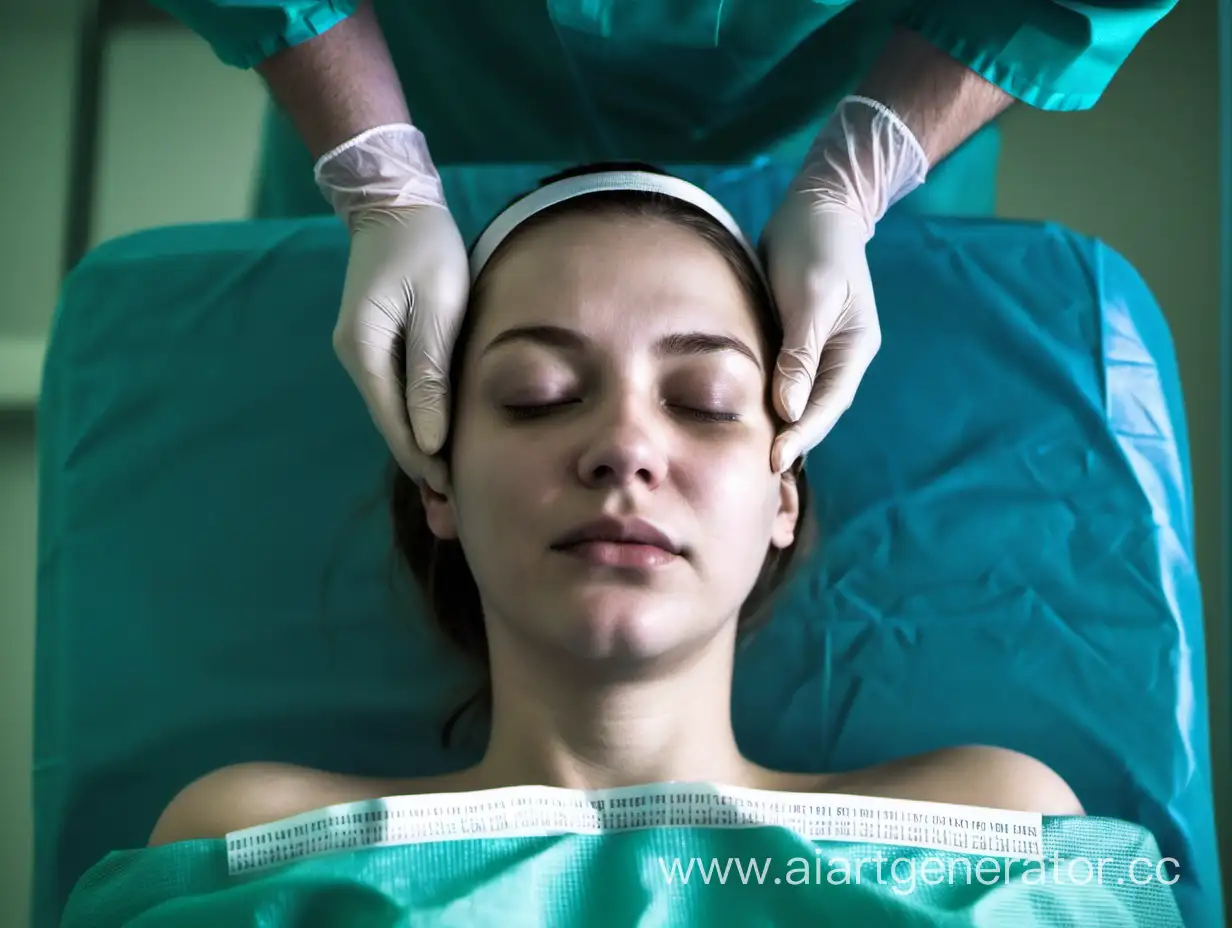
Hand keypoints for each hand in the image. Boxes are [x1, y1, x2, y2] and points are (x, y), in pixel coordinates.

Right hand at [316, 125, 467, 490]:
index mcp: (364, 351)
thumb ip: (431, 374)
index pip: (395, 424)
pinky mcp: (377, 347)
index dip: (425, 460)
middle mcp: (355, 359)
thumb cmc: (425, 249)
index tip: (458, 492)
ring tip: (457, 482)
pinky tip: (444, 440)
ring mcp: (363, 354)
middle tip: (460, 503)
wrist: (397, 206)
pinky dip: (420, 419)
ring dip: (422, 446)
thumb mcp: (437, 308)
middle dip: (423, 464)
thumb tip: (429, 440)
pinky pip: (399, 394)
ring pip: (395, 413)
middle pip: (392, 426)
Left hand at [759, 96, 928, 471]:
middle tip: (751, 476)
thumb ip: (800, 352)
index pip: (826, 406)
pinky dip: (762, 402)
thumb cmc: (816, 244)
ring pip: (794, 402)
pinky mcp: (791, 342)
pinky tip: (735, 420)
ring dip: (773, 428)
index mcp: (853, 351)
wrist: (817, 205)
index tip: (772, 462)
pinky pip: (778, 381)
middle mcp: (837, 359)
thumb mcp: (810, 294)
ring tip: (743, 461)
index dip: (800, 437)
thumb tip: (787, 409)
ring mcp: (815, 353)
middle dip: (787, 443)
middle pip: (812, 413)